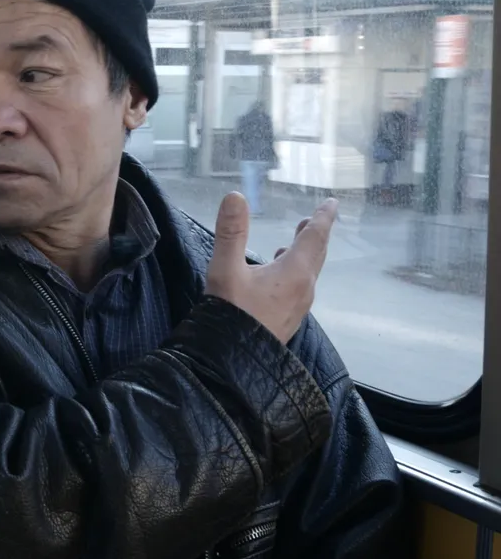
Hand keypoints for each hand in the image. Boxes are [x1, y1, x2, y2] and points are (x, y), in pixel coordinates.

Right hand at [205, 193, 337, 344]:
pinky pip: (300, 287)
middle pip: (316, 255)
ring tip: (294, 243)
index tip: (332, 203)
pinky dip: (296, 272)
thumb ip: (231, 232)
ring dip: (305, 254)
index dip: (323, 217)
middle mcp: (304, 288)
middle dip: (315, 234)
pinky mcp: (288, 319)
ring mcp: (298, 307)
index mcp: (295, 272)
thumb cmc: (232, 312)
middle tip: (313, 220)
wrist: (232, 361)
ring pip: (308, 273)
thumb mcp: (226, 269)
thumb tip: (235, 196)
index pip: (315, 237)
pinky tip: (278, 276)